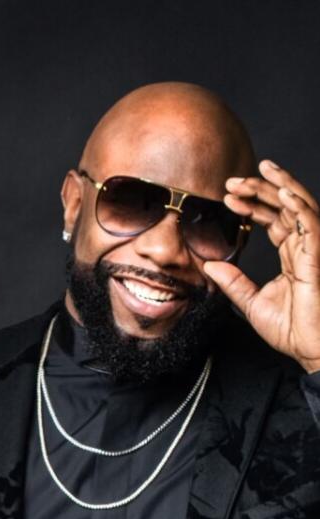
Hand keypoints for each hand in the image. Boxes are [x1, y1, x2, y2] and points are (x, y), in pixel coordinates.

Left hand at [209, 159, 319, 370]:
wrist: (309, 348)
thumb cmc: (290, 329)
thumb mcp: (251, 302)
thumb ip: (233, 282)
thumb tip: (210, 266)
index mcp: (291, 254)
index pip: (272, 219)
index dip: (252, 205)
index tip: (227, 197)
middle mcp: (303, 246)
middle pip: (284, 206)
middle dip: (262, 188)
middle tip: (234, 180)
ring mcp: (313, 249)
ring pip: (299, 207)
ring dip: (279, 187)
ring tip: (260, 171)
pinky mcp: (317, 257)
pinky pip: (310, 225)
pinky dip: (297, 207)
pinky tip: (282, 193)